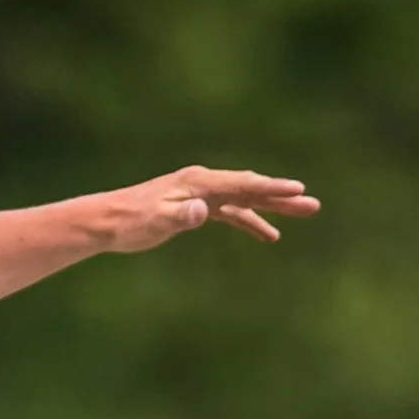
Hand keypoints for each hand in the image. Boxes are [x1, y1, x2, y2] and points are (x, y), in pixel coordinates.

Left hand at [96, 167, 318, 250]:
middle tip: (312, 205)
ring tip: (301, 215)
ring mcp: (201, 194)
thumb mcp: (155, 221)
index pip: (242, 184)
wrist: (106, 221)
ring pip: (244, 199)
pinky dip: (249, 221)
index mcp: (198, 182)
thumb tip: (202, 211)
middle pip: (250, 188)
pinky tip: (267, 235)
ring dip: (271, 208)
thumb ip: (181, 216)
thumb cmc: (130, 222)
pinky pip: (230, 213)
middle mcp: (203, 183)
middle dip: (282, 197)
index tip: (298, 191)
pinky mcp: (196, 207)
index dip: (271, 188)